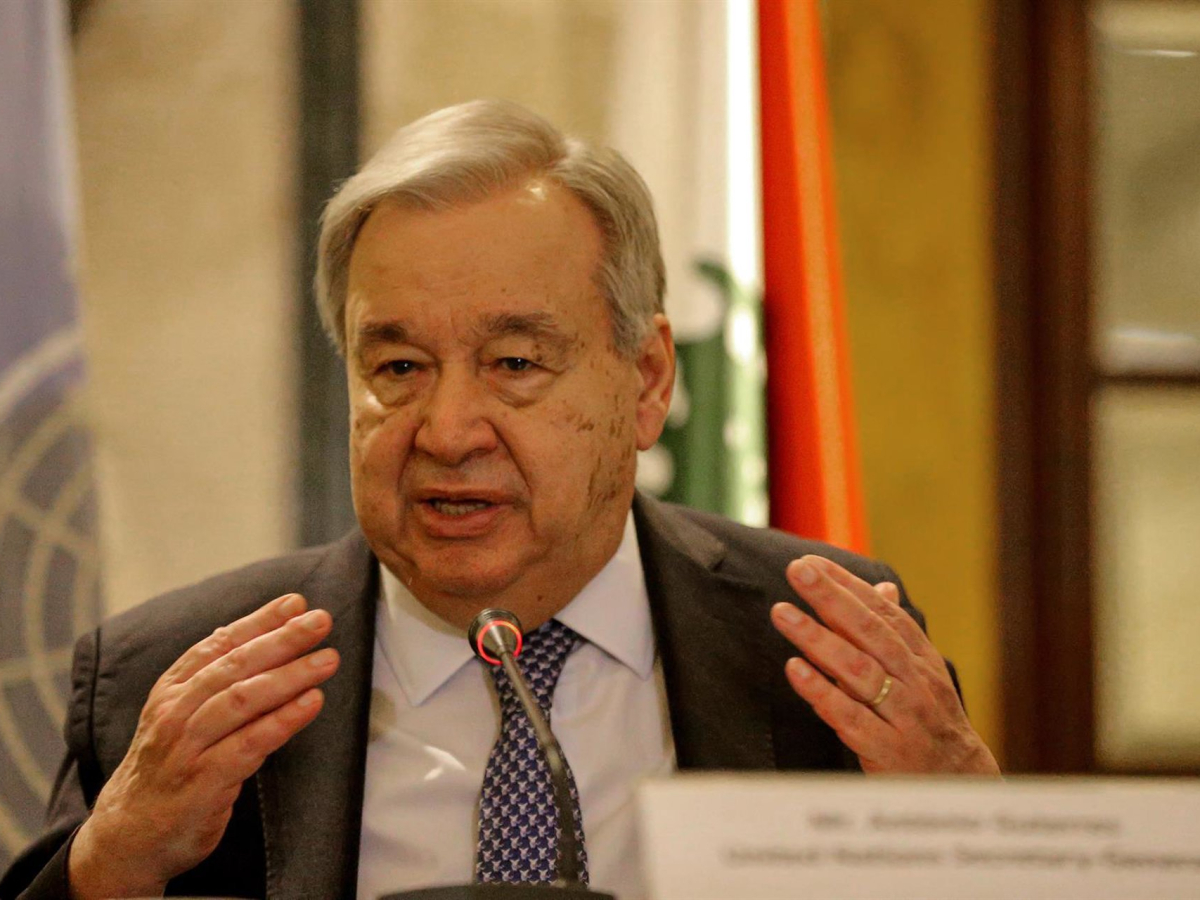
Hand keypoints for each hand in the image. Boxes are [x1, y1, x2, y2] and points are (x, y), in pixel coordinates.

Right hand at [68, 593, 340, 898]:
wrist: (126, 838)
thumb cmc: (166, 768)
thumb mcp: (177, 715)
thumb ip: (211, 678)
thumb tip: (251, 630)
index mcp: (171, 690)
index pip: (218, 645)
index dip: (259, 621)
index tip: (295, 603)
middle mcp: (175, 713)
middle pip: (235, 666)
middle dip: (282, 639)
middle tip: (321, 621)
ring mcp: (187, 747)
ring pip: (243, 699)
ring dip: (290, 675)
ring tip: (327, 659)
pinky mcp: (203, 782)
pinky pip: (250, 743)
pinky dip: (284, 720)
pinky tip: (312, 702)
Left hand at [770, 555, 998, 774]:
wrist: (959, 784)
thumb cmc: (929, 721)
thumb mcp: (921, 674)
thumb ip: (895, 633)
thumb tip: (881, 586)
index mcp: (920, 658)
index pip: (882, 612)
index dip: (847, 585)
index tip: (812, 563)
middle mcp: (914, 681)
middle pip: (869, 632)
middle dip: (831, 598)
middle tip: (798, 571)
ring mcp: (903, 715)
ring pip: (857, 670)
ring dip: (817, 638)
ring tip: (782, 613)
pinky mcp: (887, 749)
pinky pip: (850, 717)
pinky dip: (821, 692)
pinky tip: (794, 669)